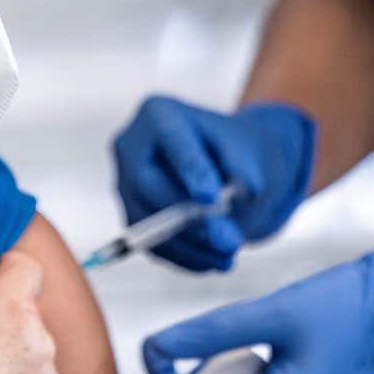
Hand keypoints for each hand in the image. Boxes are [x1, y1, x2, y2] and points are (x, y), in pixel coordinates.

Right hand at [113, 96, 316, 271]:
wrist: (224, 167)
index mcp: (158, 113)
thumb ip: (245, 171)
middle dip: (188, 216)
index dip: (190, 170)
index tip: (211, 197)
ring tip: (228, 257)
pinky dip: (184, 256)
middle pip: (147, 183)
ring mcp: (124, 183)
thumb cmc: (235, 150)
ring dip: (190, 245)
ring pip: (147, 220)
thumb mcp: (249, 149)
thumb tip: (236, 209)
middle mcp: (131, 145)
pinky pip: (150, 243)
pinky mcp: (131, 215)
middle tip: (228, 240)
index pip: (172, 142)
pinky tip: (212, 261)